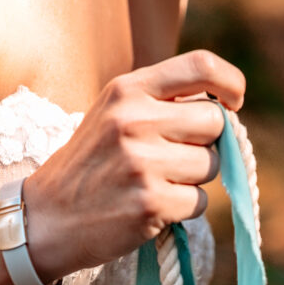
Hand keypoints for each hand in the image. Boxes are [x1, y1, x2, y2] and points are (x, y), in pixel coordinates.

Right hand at [24, 50, 245, 280]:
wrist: (48, 218)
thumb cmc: (91, 166)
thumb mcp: (114, 116)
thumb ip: (161, 104)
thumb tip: (224, 112)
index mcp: (127, 90)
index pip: (201, 67)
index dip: (230, 83)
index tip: (235, 103)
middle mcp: (135, 120)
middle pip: (215, 123)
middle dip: (208, 144)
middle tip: (178, 159)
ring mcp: (142, 163)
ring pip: (211, 166)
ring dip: (195, 180)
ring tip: (158, 183)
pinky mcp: (151, 203)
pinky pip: (199, 202)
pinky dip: (185, 209)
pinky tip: (154, 207)